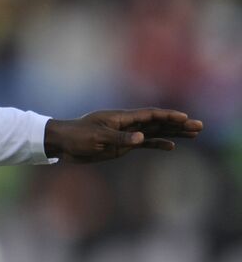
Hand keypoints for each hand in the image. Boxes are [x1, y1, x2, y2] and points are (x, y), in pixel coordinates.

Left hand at [44, 109, 202, 162]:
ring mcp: (125, 134)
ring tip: (193, 134)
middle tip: (199, 126)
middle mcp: (126, 124)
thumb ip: (120, 138)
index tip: (185, 117)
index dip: (167, 115)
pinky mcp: (121, 145)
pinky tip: (171, 146)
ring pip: (154, 132)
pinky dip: (157, 144)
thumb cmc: (76, 137)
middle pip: (157, 122)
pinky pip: (144, 143)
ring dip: (173, 133)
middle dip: (178, 124)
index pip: (150, 115)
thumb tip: (143, 138)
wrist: (62, 144)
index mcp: (121, 118)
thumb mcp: (97, 138)